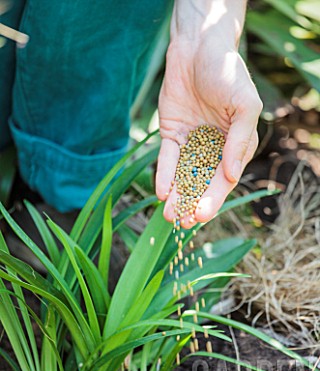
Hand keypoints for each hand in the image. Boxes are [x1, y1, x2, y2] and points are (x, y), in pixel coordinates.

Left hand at [156, 12, 262, 228]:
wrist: (197, 47)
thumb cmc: (227, 72)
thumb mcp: (244, 105)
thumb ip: (240, 141)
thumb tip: (232, 176)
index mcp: (235, 145)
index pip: (224, 179)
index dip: (214, 198)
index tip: (202, 215)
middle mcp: (213, 147)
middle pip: (202, 182)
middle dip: (193, 202)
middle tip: (182, 222)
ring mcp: (192, 142)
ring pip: (183, 175)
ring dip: (177, 195)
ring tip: (168, 214)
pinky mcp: (171, 134)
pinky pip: (167, 158)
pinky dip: (164, 174)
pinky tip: (161, 191)